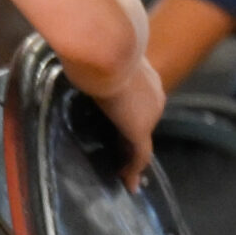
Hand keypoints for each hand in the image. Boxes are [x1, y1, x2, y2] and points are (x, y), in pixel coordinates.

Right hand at [95, 57, 165, 190]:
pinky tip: (128, 183)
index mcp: (148, 80)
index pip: (141, 105)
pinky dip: (134, 170)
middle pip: (143, 125)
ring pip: (142, 141)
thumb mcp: (102, 60)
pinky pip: (140, 155)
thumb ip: (99, 68)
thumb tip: (81, 65)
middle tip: (119, 158)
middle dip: (132, 141)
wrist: (111, 53)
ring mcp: (150, 115)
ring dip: (133, 159)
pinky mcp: (140, 129)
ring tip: (124, 175)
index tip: (122, 129)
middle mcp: (154, 98)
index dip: (132, 118)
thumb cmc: (100, 51)